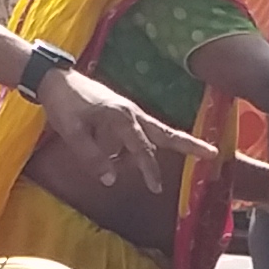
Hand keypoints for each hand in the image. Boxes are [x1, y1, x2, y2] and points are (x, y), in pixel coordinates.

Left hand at [32, 66, 207, 201]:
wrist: (55, 79)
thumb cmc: (63, 104)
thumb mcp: (73, 132)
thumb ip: (92, 156)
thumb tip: (111, 180)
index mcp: (121, 117)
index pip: (142, 148)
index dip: (149, 169)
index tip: (156, 189)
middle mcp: (132, 113)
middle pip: (165, 133)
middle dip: (189, 144)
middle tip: (213, 153)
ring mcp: (129, 112)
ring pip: (155, 133)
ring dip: (168, 146)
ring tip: (189, 156)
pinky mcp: (123, 114)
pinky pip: (139, 135)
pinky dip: (144, 146)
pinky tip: (133, 159)